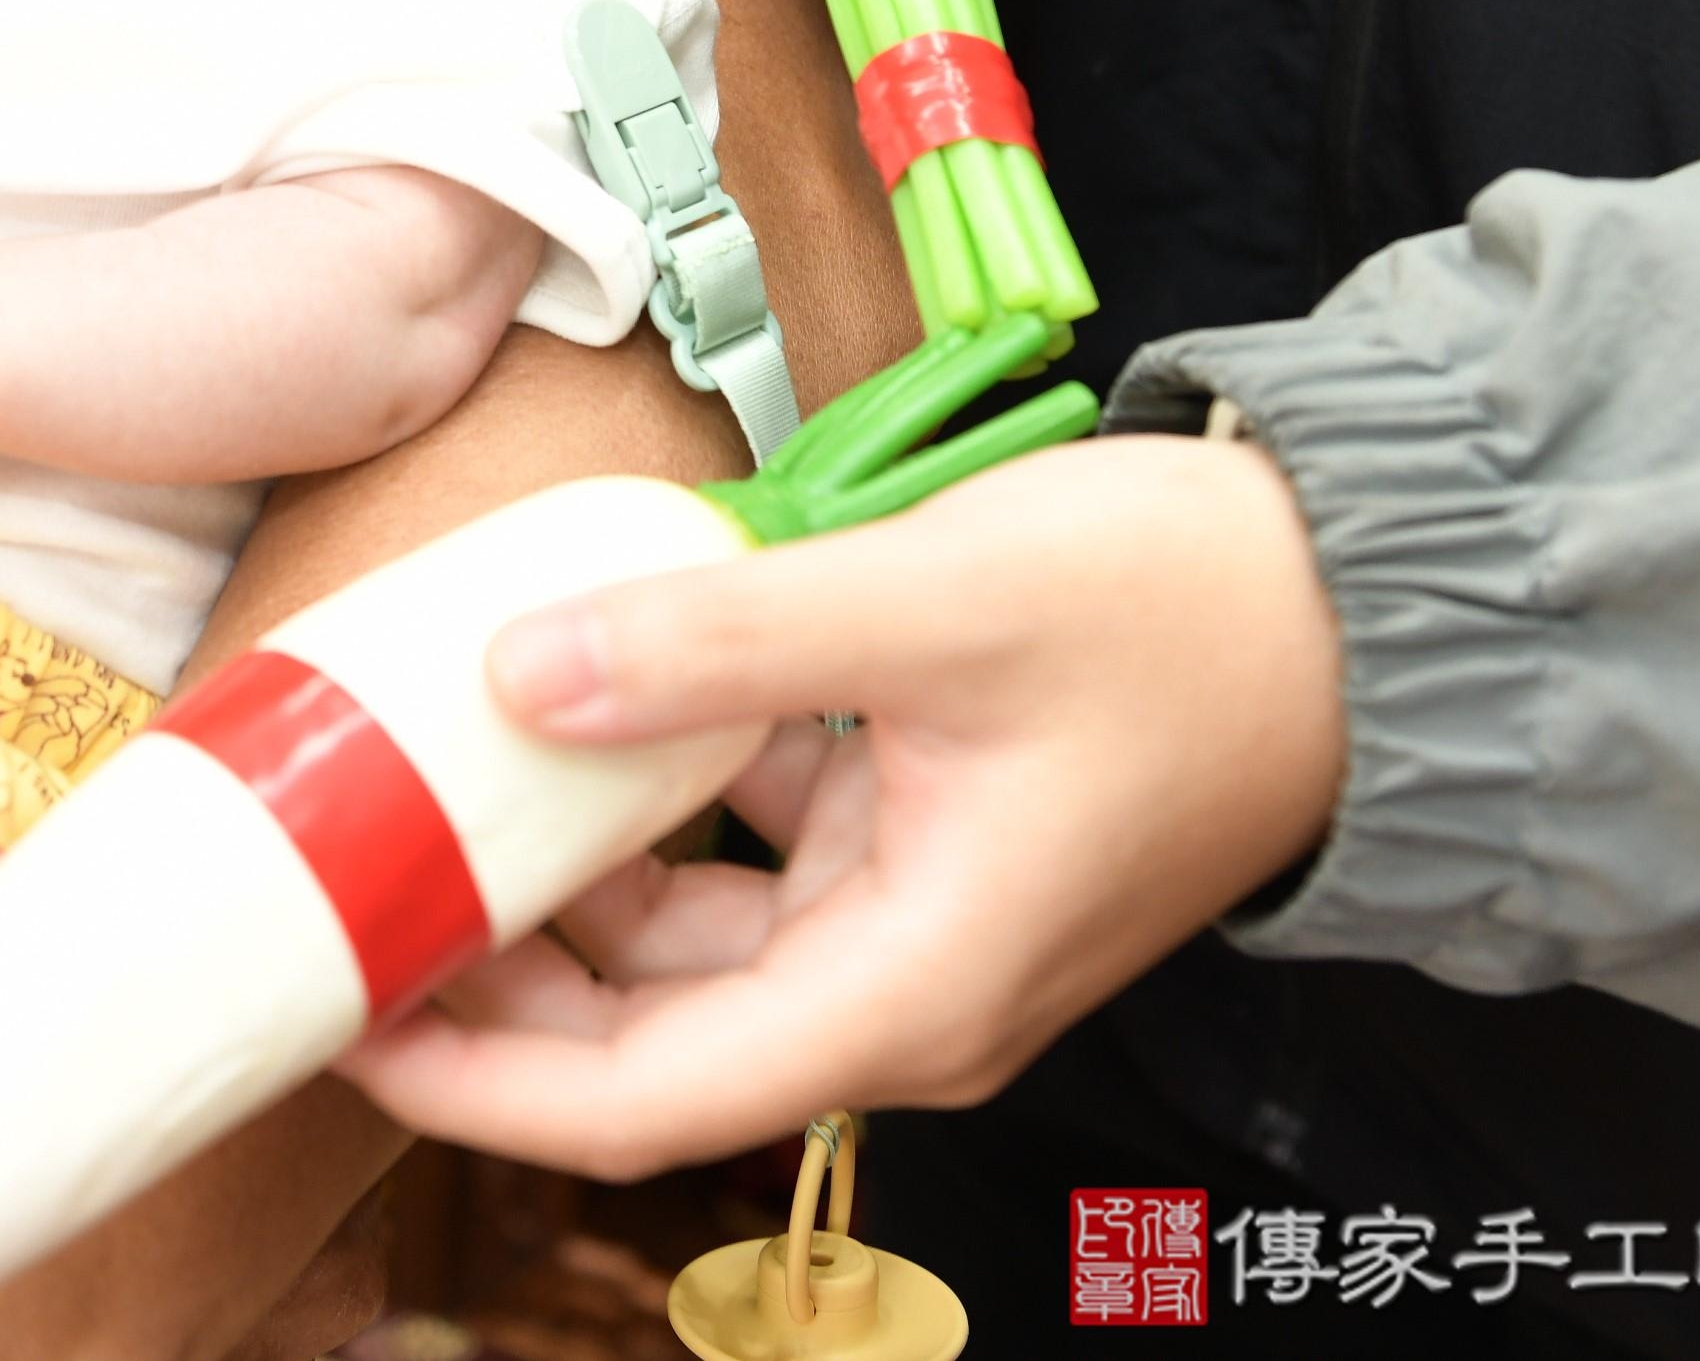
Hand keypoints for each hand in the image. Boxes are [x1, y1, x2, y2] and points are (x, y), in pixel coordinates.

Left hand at [336, 435, 1343, 1178]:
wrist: (1366, 598)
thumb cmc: (1186, 618)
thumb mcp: (931, 604)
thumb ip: (715, 641)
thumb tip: (519, 674)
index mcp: (900, 995)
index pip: (629, 1101)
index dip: (463, 1077)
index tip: (333, 1009)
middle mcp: (896, 993)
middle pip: (635, 1038)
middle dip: (482, 981)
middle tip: (343, 884)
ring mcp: (908, 923)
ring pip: (680, 946)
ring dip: (557, 885)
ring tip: (424, 787)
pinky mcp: (918, 847)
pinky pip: (744, 858)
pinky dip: (652, 802)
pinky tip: (574, 705)